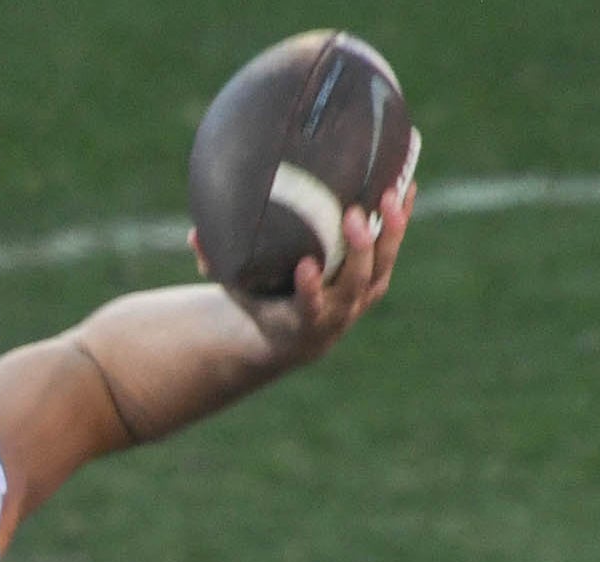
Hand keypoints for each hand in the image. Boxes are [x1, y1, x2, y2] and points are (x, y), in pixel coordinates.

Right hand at [189, 180, 414, 367]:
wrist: (297, 339)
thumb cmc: (263, 306)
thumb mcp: (238, 293)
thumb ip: (218, 266)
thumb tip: (194, 234)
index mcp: (303, 319)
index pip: (308, 306)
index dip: (310, 289)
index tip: (305, 266)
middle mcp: (338, 310)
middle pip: (354, 281)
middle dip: (357, 250)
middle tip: (353, 215)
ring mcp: (361, 297)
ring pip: (381, 265)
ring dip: (389, 230)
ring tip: (390, 193)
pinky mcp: (376, 280)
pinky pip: (392, 248)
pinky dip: (399, 219)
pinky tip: (405, 185)